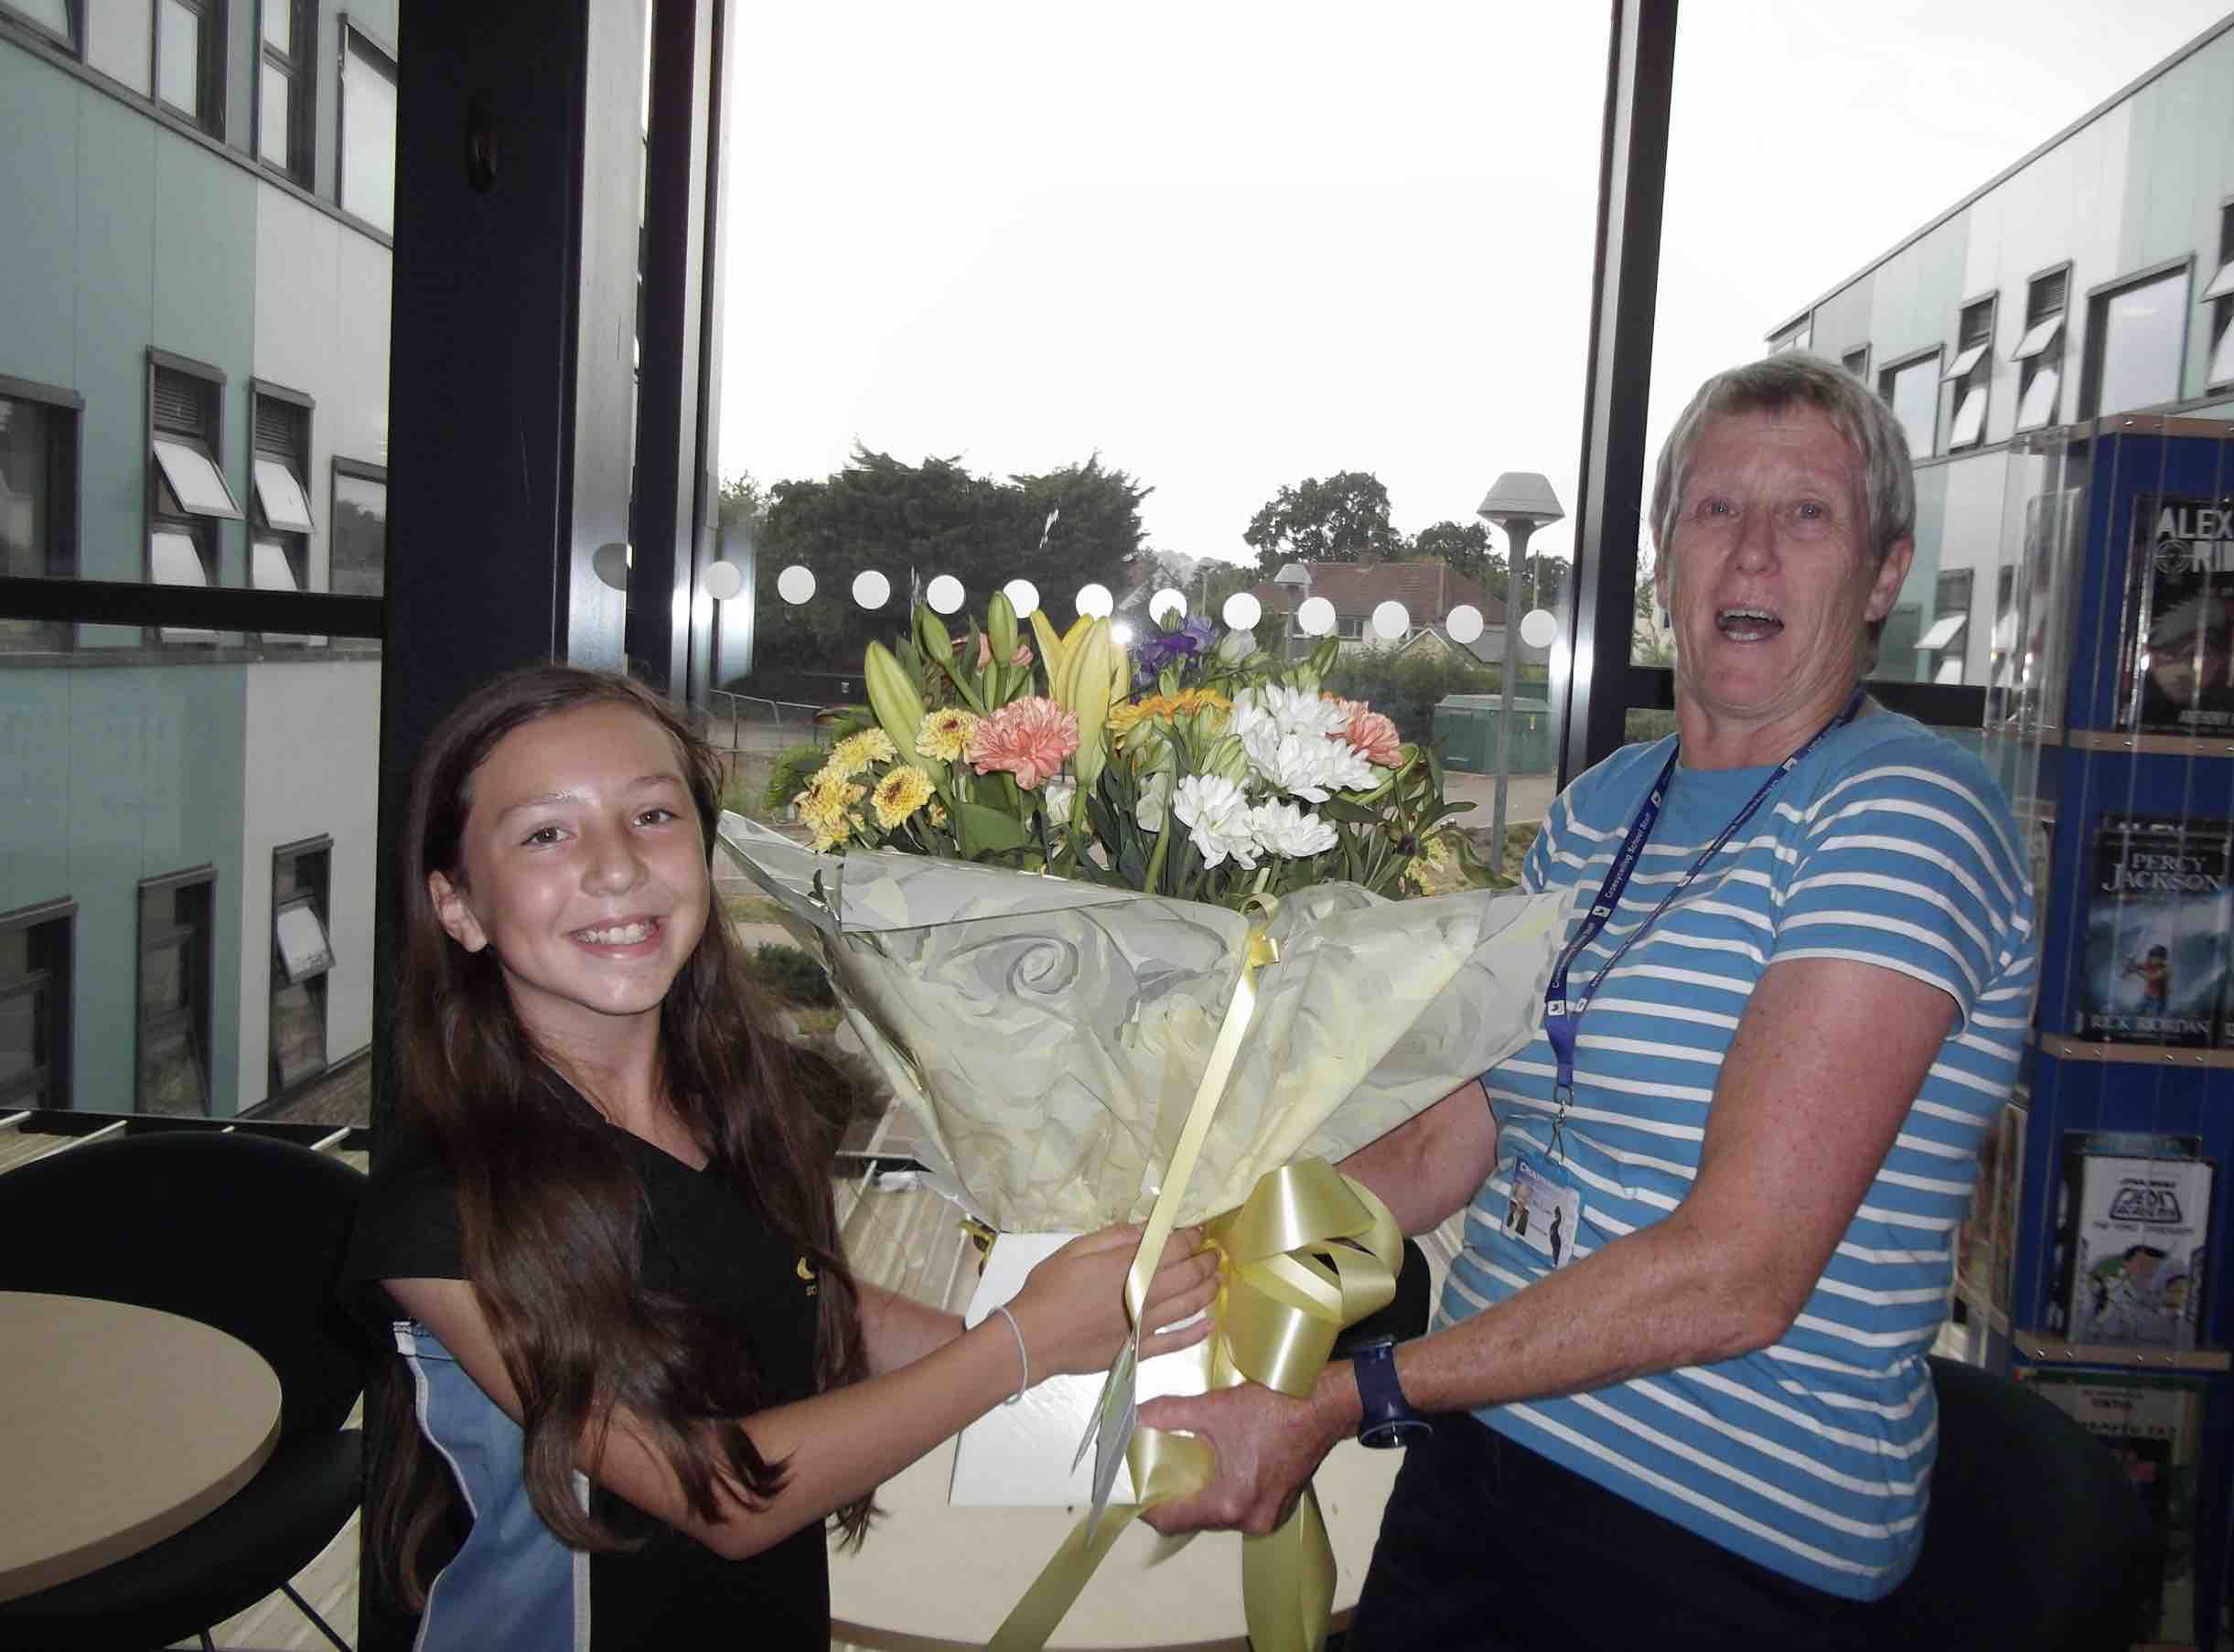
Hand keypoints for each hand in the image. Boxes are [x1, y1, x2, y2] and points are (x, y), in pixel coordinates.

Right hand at [1008, 1223, 1219, 1378]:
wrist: (1033, 1338)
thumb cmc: (1049, 1288)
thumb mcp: (1076, 1249)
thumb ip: (1114, 1237)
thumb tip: (1146, 1228)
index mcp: (1128, 1266)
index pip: (1173, 1248)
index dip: (1192, 1238)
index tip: (1199, 1232)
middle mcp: (1144, 1293)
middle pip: (1189, 1275)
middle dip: (1207, 1261)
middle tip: (1215, 1254)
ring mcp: (1144, 1324)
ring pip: (1189, 1306)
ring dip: (1209, 1290)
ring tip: (1219, 1279)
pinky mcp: (1139, 1350)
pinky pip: (1175, 1343)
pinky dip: (1195, 1334)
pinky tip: (1209, 1326)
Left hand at [1137, 1379, 1346, 1536]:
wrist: (1323, 1405)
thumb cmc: (1272, 1407)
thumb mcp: (1214, 1407)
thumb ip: (1169, 1413)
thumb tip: (1135, 1416)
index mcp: (1229, 1503)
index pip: (1172, 1521)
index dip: (1146, 1508)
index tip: (1132, 1491)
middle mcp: (1249, 1520)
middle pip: (1196, 1519)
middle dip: (1174, 1498)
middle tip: (1157, 1473)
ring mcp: (1269, 1517)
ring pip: (1219, 1515)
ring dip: (1201, 1495)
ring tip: (1185, 1467)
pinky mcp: (1281, 1506)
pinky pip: (1241, 1508)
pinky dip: (1225, 1493)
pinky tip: (1218, 1468)